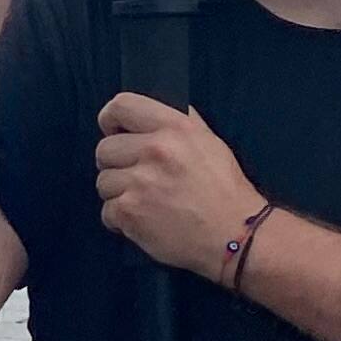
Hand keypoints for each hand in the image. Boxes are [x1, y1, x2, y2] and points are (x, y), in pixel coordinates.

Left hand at [94, 93, 265, 276]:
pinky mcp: (130, 211)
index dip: (111, 121)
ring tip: (149, 203)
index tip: (115, 134)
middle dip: (118, 166)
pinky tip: (146, 221)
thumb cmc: (224, 191)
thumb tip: (149, 114)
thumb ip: (179, 123)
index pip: (121, 106)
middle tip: (141, 180)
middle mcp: (156, 150)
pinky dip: (122, 221)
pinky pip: (107, 211)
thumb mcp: (209, 142)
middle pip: (104, 149)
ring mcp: (140, 181)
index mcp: (175, 128)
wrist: (237, 234)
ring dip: (120, 195)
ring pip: (103, 182)